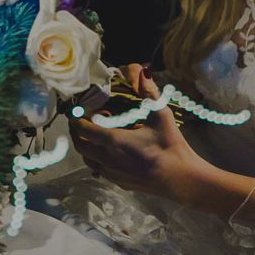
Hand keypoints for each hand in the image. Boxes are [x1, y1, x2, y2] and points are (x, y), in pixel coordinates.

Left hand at [69, 68, 210, 204]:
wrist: (179, 178)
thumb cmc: (170, 145)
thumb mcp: (161, 115)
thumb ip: (149, 92)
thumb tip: (144, 71)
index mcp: (114, 140)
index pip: (83, 130)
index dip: (75, 119)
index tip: (75, 110)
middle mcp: (107, 158)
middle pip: (80, 145)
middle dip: (76, 131)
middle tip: (81, 119)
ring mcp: (111, 173)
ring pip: (87, 159)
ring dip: (85, 145)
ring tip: (95, 134)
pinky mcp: (118, 182)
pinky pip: (99, 168)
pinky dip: (96, 157)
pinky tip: (108, 150)